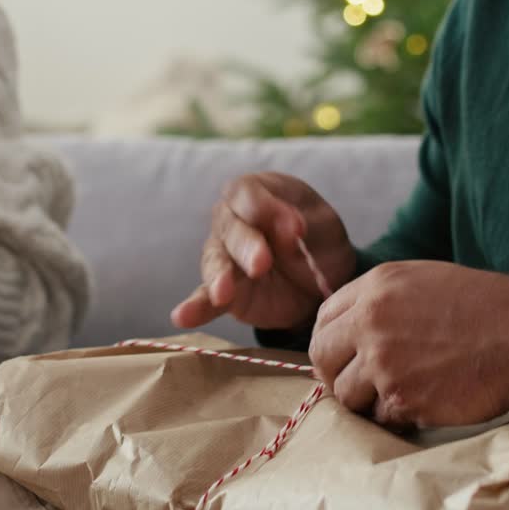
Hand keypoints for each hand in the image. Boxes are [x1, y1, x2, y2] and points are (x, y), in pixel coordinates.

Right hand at [172, 172, 356, 331]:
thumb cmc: (318, 237)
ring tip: (222, 293)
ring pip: (216, 262)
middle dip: (247, 245)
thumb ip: (299, 223)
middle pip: (231, 229)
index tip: (296, 227)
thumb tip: (290, 231)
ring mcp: (222, 257)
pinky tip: (182, 316)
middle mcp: (229, 221)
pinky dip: (196, 308)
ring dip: (219, 277)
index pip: (248, 195)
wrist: (326, 276)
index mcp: (252, 193)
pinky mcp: (224, 293)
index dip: (269, 209)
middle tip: (263, 263)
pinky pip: (206, 299)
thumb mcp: (319, 221)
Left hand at [309, 261, 508, 428]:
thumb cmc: (486, 308)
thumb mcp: (424, 280)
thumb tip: (349, 328)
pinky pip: (380, 416)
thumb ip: (381, 300)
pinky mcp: (401, 398)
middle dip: (335, 374)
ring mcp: (383, 362)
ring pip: (346, 393)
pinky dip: (397, 415)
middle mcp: (371, 321)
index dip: (330, 341)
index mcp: (376, 286)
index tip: (340, 356)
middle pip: (322, 357)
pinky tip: (425, 400)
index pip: (324, 318)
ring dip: (367, 399)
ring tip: (401, 392)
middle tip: (356, 384)